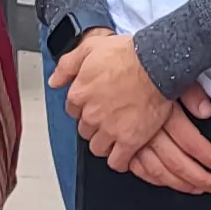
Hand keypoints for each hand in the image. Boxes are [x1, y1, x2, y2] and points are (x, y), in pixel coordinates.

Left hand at [51, 31, 210, 194]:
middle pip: (85, 130)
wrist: (156, 65)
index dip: (85, 107)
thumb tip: (54, 81)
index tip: (96, 104)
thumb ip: (67, 65)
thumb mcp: (91, 48)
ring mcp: (109, 130)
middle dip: (94, 125)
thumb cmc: (128, 54)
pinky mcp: (129, 141)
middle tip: (110, 116)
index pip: (73, 110)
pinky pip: (117, 162)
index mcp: (80, 94)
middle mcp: (91, 114)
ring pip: (97, 148)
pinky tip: (125, 152)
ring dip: (105, 143)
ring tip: (117, 134)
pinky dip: (120, 160)